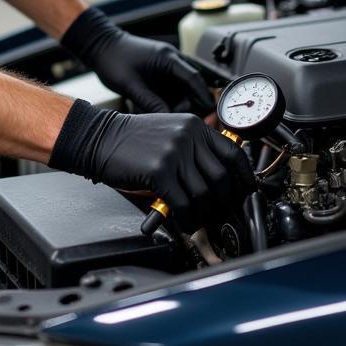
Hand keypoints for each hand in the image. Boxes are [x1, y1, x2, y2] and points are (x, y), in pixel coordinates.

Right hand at [49, 99, 254, 233]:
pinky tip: (183, 220)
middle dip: (223, 202)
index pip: (234, 152)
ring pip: (204, 194)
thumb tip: (220, 181)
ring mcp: (174, 152)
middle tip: (218, 213)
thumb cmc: (132, 140)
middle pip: (222, 177)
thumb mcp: (170, 133)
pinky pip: (184, 204)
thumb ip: (195, 149)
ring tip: (196, 219)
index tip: (244, 192)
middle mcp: (188, 136)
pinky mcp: (160, 171)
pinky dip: (187, 219)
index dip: (244, 177)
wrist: (100, 138)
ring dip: (203, 214)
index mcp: (194, 125)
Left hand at [60, 6, 212, 113]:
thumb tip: (168, 118)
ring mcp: (166, 65)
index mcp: (168, 58)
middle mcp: (171, 60)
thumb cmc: (113, 59)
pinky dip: (171, 100)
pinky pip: (172, 88)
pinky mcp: (159, 72)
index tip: (208, 111)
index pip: (194, 78)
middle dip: (192, 103)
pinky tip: (161, 110)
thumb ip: (150, 102)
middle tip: (182, 119)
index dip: (202, 96)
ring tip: (168, 116)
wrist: (99, 46)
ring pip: (183, 89)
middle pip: (193, 85)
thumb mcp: (130, 84)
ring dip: (181, 103)